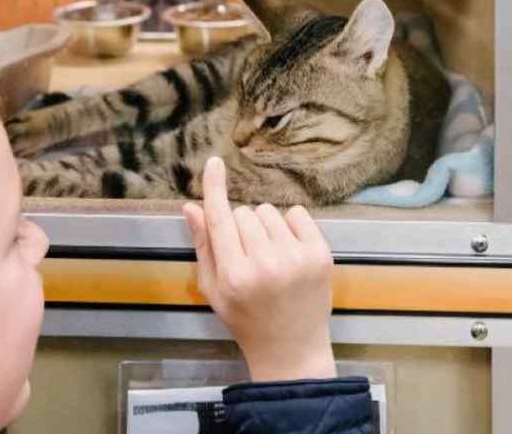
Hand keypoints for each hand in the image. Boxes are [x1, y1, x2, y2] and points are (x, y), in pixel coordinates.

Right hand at [182, 157, 335, 382]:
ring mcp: (296, 259)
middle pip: (244, 213)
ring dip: (265, 227)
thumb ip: (203, 246)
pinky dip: (290, 225)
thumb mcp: (213, 289)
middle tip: (247, 256)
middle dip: (240, 227)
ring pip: (268, 212)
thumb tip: (191, 206)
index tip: (215, 162)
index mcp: (234, 275)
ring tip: (269, 257)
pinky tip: (288, 251)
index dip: (215, 187)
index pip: (220, 218)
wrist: (291, 349)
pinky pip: (297, 214)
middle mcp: (265, 265)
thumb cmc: (245, 319)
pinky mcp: (320, 256)